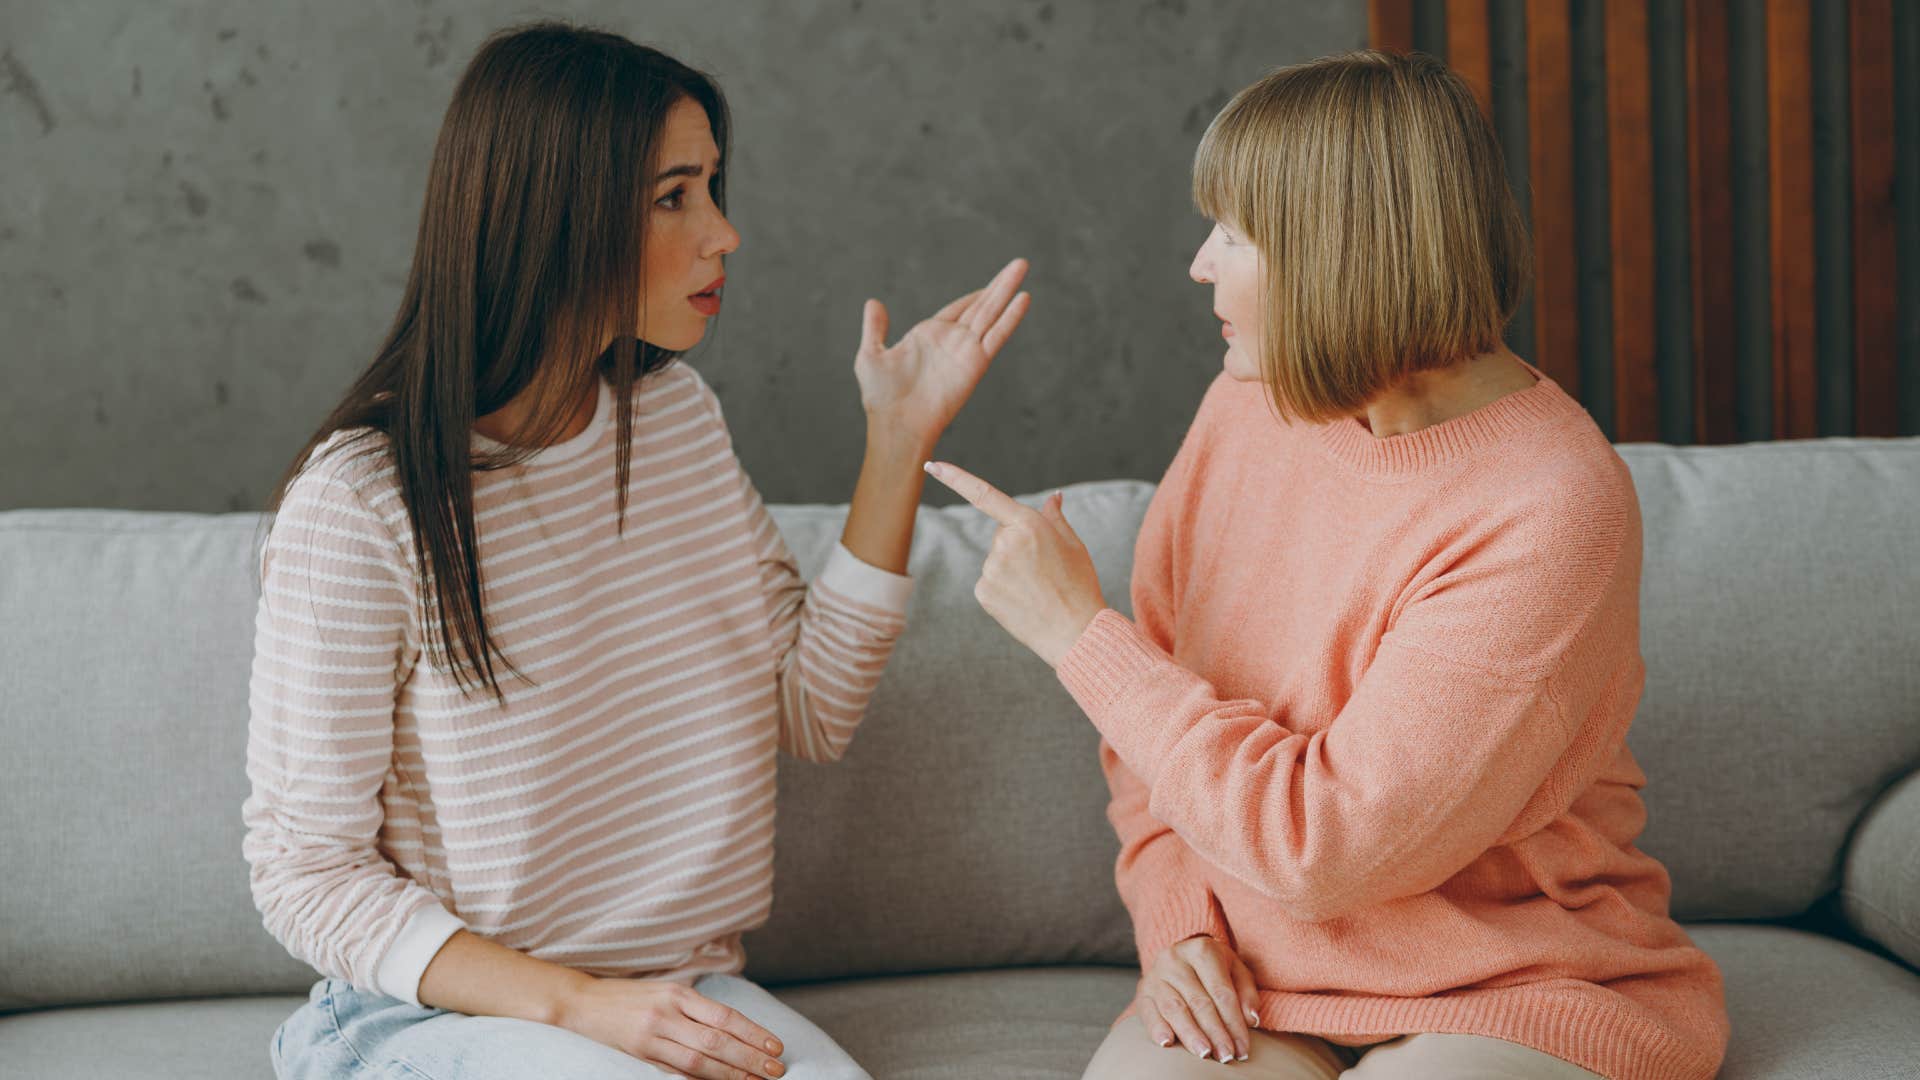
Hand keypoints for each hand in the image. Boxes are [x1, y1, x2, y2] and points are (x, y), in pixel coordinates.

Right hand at [555, 977, 786, 1078]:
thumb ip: (697, 1008)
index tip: (775, 1046)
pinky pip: (676, 1072)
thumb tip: (735, 1031)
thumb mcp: (667, 991)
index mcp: (678, 994)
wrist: (583, 1003)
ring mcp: (652, 1037)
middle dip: (750, 1058)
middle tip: (776, 1070)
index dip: (753, 1033)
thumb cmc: (631, 996)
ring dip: (731, 1075)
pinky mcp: (640, 1055)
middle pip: (716, 1041)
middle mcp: (667, 1014)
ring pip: (698, 1062)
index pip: (724, 1016)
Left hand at [855, 258, 1030, 450]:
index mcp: (929, 336)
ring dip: (1007, 289)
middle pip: (981, 305)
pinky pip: (996, 335)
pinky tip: (1023, 298)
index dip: (975, 295)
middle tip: (1020, 263)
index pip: (958, 309)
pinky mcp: (975, 362)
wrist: (896, 423)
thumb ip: (875, 328)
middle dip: (999, 284)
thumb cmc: (881, 397)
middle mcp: (952, 340)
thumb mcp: (871, 354)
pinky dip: (1010, 317)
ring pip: (991, 312)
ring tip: (1023, 266)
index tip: (991, 284)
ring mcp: (965, 350)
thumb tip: (873, 302)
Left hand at [922, 461, 1104, 666]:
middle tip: (1044, 569)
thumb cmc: (1079, 585)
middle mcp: (1004, 544)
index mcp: (1028, 524)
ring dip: (1011, 569)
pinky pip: (989, 582)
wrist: (1075, 631)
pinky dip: (1003, 589)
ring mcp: (991, 569)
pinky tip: (1023, 601)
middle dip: (1017, 545)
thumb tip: (1053, 497)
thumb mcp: (1073, 544)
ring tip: (1037, 588)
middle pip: (1001, 534)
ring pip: (995, 560)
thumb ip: (1054, 517)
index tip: (931, 466)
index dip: (955, 478)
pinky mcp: (983, 592)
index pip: (983, 494)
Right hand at [1137, 934, 1261, 1063]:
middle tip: (1226, 1055)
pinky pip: (1148, 1011)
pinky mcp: (1142, 990)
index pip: (1221, 992)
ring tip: (1204, 1053)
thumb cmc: (1214, 968)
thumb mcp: (1235, 970)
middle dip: (1215, 1032)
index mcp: (1202, 950)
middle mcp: (1176, 959)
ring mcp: (1156, 974)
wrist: (1180, 956)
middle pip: (1199, 1002)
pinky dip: (1157, 1028)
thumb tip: (1251, 1019)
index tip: (1242, 1047)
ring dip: (1190, 1034)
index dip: (1234, 1022)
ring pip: (1174, 1008)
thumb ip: (1246, 993)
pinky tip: (1167, 1043)